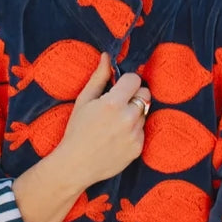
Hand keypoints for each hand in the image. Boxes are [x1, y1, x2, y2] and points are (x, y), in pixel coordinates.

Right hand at [55, 52, 150, 189]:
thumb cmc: (76, 130)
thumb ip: (98, 77)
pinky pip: (142, 131)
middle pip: (145, 94)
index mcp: (113, 103)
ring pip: (144, 113)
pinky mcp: (139, 148)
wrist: (76, 165)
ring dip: (134, 113)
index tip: (118, 87)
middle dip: (135, 94)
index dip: (127, 81)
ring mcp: (136, 134)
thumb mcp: (84, 101)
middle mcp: (128, 118)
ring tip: (115, 123)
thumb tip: (107, 56)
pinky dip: (133, 131)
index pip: (135, 79)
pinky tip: (117, 137)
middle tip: (120, 103)